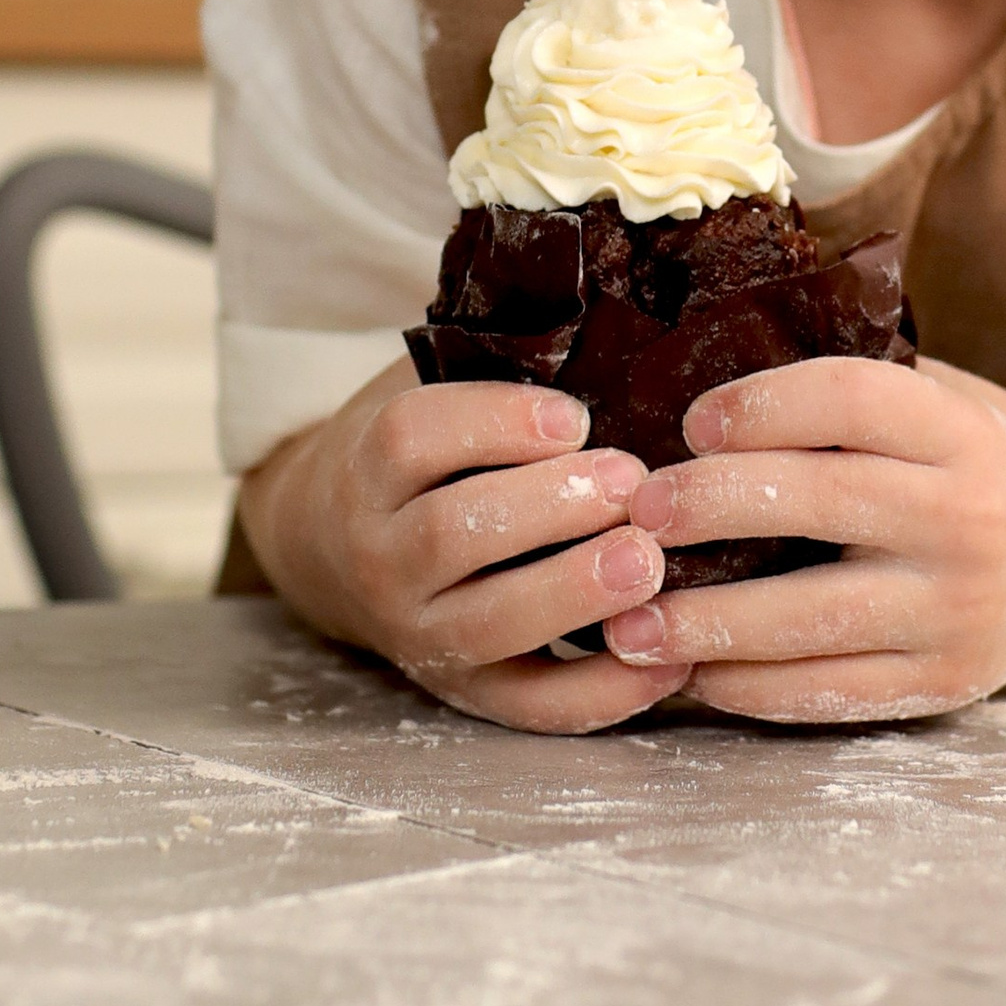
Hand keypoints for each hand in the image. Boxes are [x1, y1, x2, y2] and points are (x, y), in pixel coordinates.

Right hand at [235, 358, 693, 731]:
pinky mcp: (465, 694)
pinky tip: (673, 660)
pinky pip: (530, 707)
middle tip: (633, 482)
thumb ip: (495, 359)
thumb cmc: (423, 453)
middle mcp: (379, 556)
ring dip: (572, 593)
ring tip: (650, 561)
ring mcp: (418, 633)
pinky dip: (603, 696)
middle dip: (548, 508)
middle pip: (450, 535)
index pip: (415, 439)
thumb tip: (620, 298)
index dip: (495, 424)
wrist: (332, 549)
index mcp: (369, 466)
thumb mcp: (430, 388)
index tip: (574, 415)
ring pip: (487, 624)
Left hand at [599, 354, 1005, 724]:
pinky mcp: (943, 684)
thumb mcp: (943, 397)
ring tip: (625, 619)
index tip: (691, 420)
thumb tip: (696, 359)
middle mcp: (970, 519)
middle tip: (636, 511)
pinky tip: (689, 668)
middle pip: (818, 502)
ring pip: (809, 618)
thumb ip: (852, 389)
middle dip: (709, 505)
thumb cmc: (976, 458)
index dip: (761, 404)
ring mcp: (959, 611)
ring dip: (703, 620)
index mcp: (963, 431)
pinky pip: (826, 691)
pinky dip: (747, 683)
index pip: (850, 400)